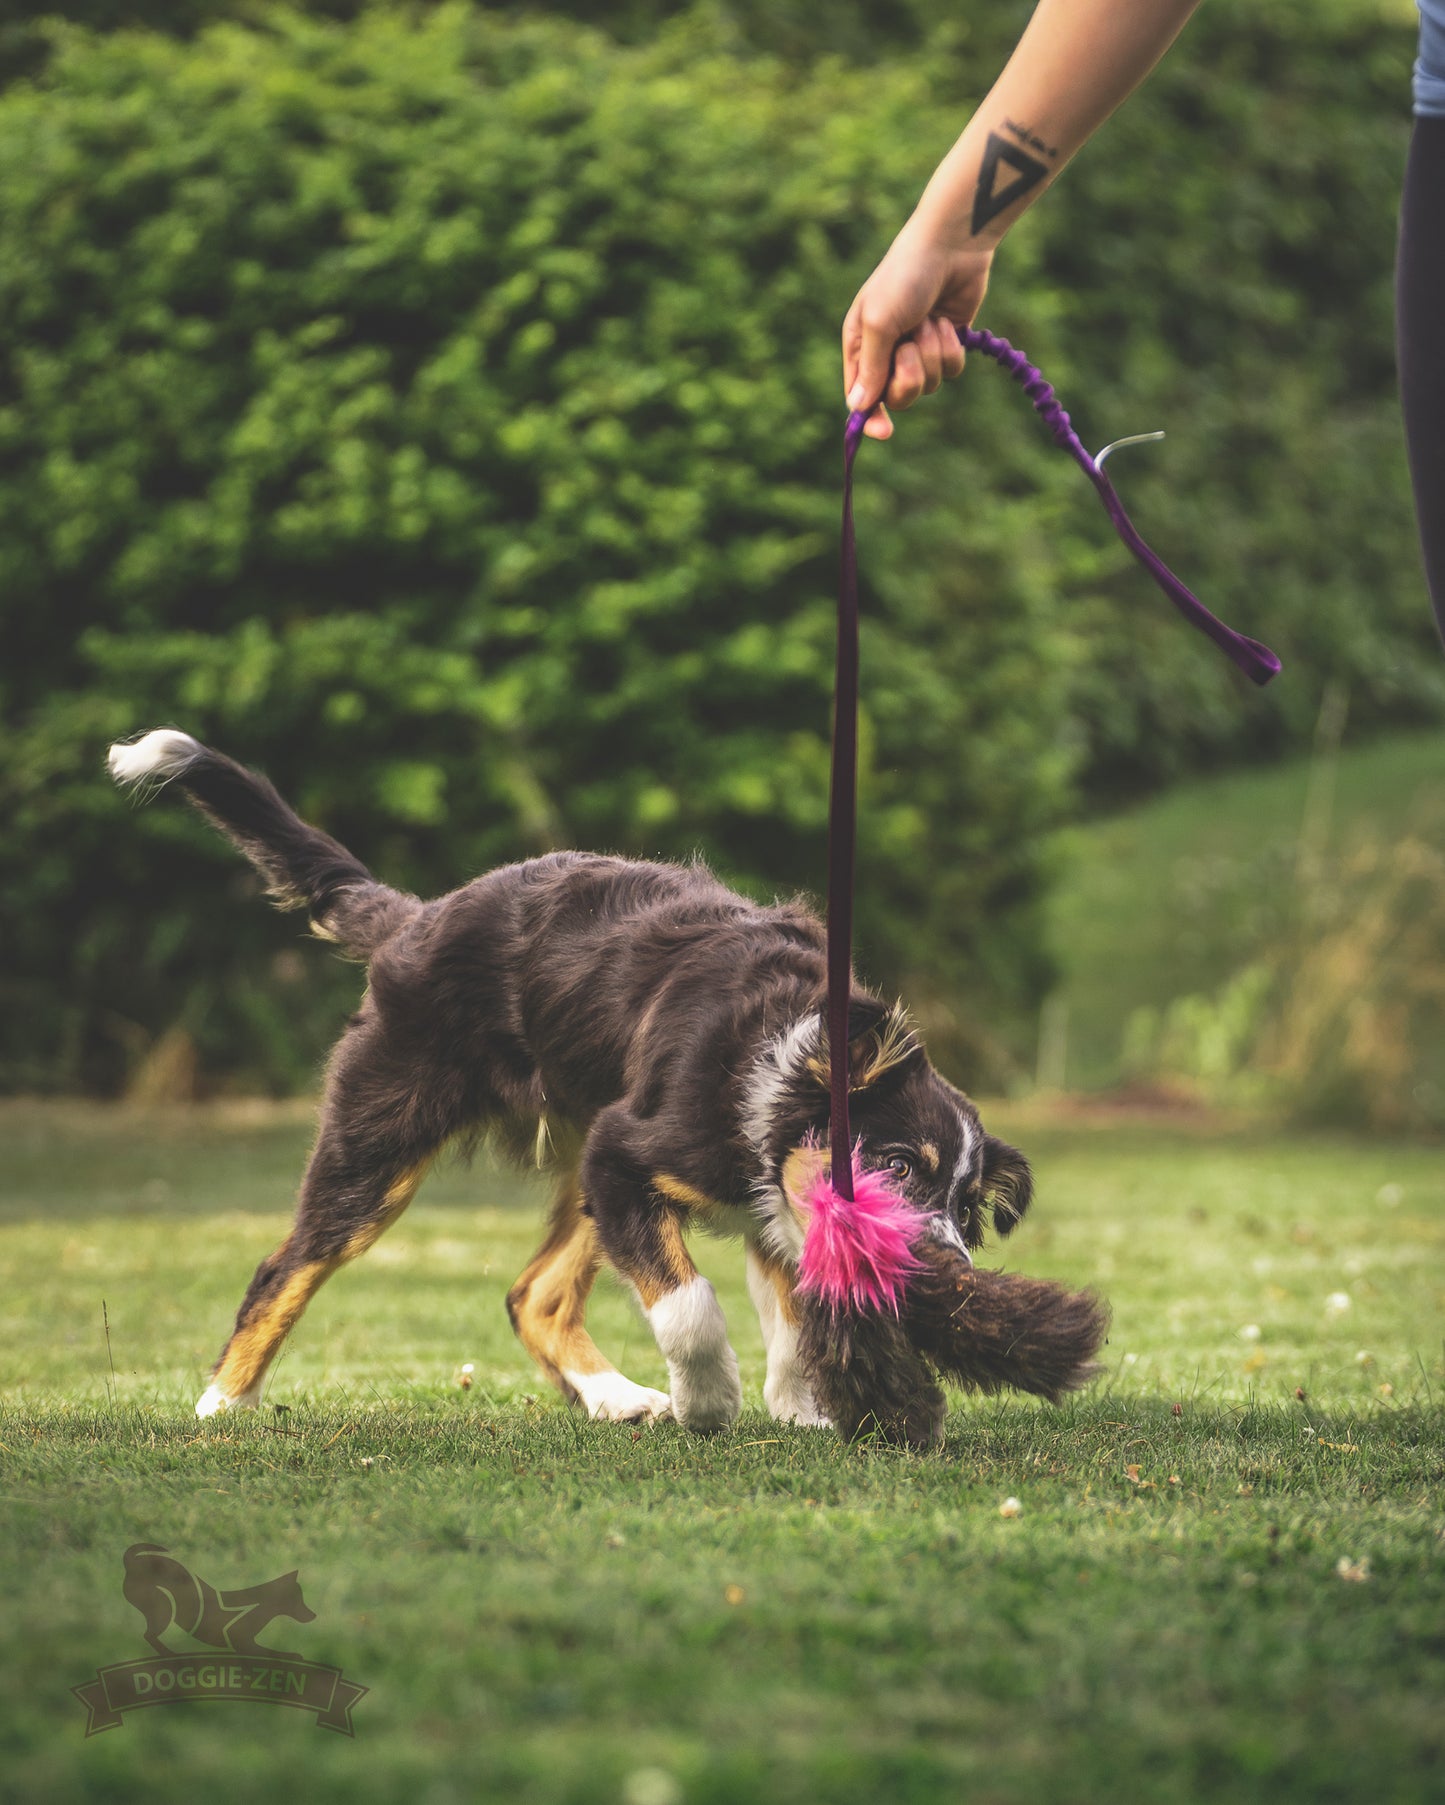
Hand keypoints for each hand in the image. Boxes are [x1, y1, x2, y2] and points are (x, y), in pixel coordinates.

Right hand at [842, 226, 993, 439]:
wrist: (950, 246)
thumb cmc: (905, 277)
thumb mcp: (879, 321)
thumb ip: (871, 367)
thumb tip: (857, 408)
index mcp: (861, 347)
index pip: (860, 397)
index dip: (869, 419)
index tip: (884, 432)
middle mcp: (888, 353)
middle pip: (898, 397)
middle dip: (909, 376)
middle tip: (910, 347)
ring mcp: (919, 350)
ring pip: (928, 385)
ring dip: (932, 353)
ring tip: (929, 321)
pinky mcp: (946, 345)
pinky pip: (951, 370)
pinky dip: (951, 348)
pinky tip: (947, 321)